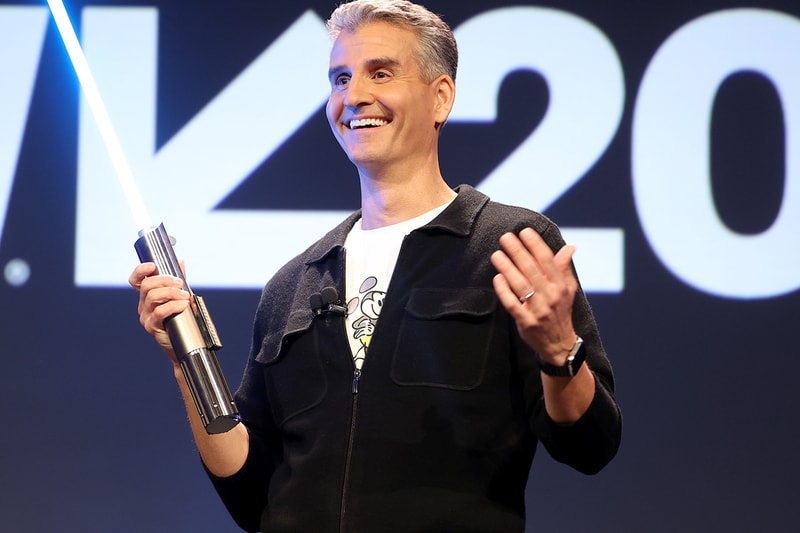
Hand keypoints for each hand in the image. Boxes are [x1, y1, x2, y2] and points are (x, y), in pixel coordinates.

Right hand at [128, 261, 190, 363]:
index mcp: (147, 296)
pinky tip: (184, 306)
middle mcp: (143, 305)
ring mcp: (145, 316)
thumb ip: (178, 279)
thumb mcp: (180, 296)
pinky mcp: (152, 327)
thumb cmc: (182, 319)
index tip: (153, 265)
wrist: (185, 344)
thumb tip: (180, 260)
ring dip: (171, 293)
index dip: (140, 270)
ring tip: (185, 296)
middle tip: (181, 283)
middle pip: (147, 286)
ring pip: (152, 297)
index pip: (136, 280)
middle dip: (165, 280)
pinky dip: (173, 306)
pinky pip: (160, 312)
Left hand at [490, 228, 578, 362]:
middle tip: (505, 237)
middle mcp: (551, 296)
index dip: (535, 244)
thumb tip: (570, 246)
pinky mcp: (526, 322)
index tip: (524, 231)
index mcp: (560, 285)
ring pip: (520, 284)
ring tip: (497, 254)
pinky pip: (512, 303)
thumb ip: (565, 268)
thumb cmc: (561, 311)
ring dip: (507, 267)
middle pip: (531, 269)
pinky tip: (497, 277)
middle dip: (517, 251)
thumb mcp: (568, 290)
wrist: (560, 344)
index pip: (548, 260)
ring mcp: (538, 309)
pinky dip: (504, 290)